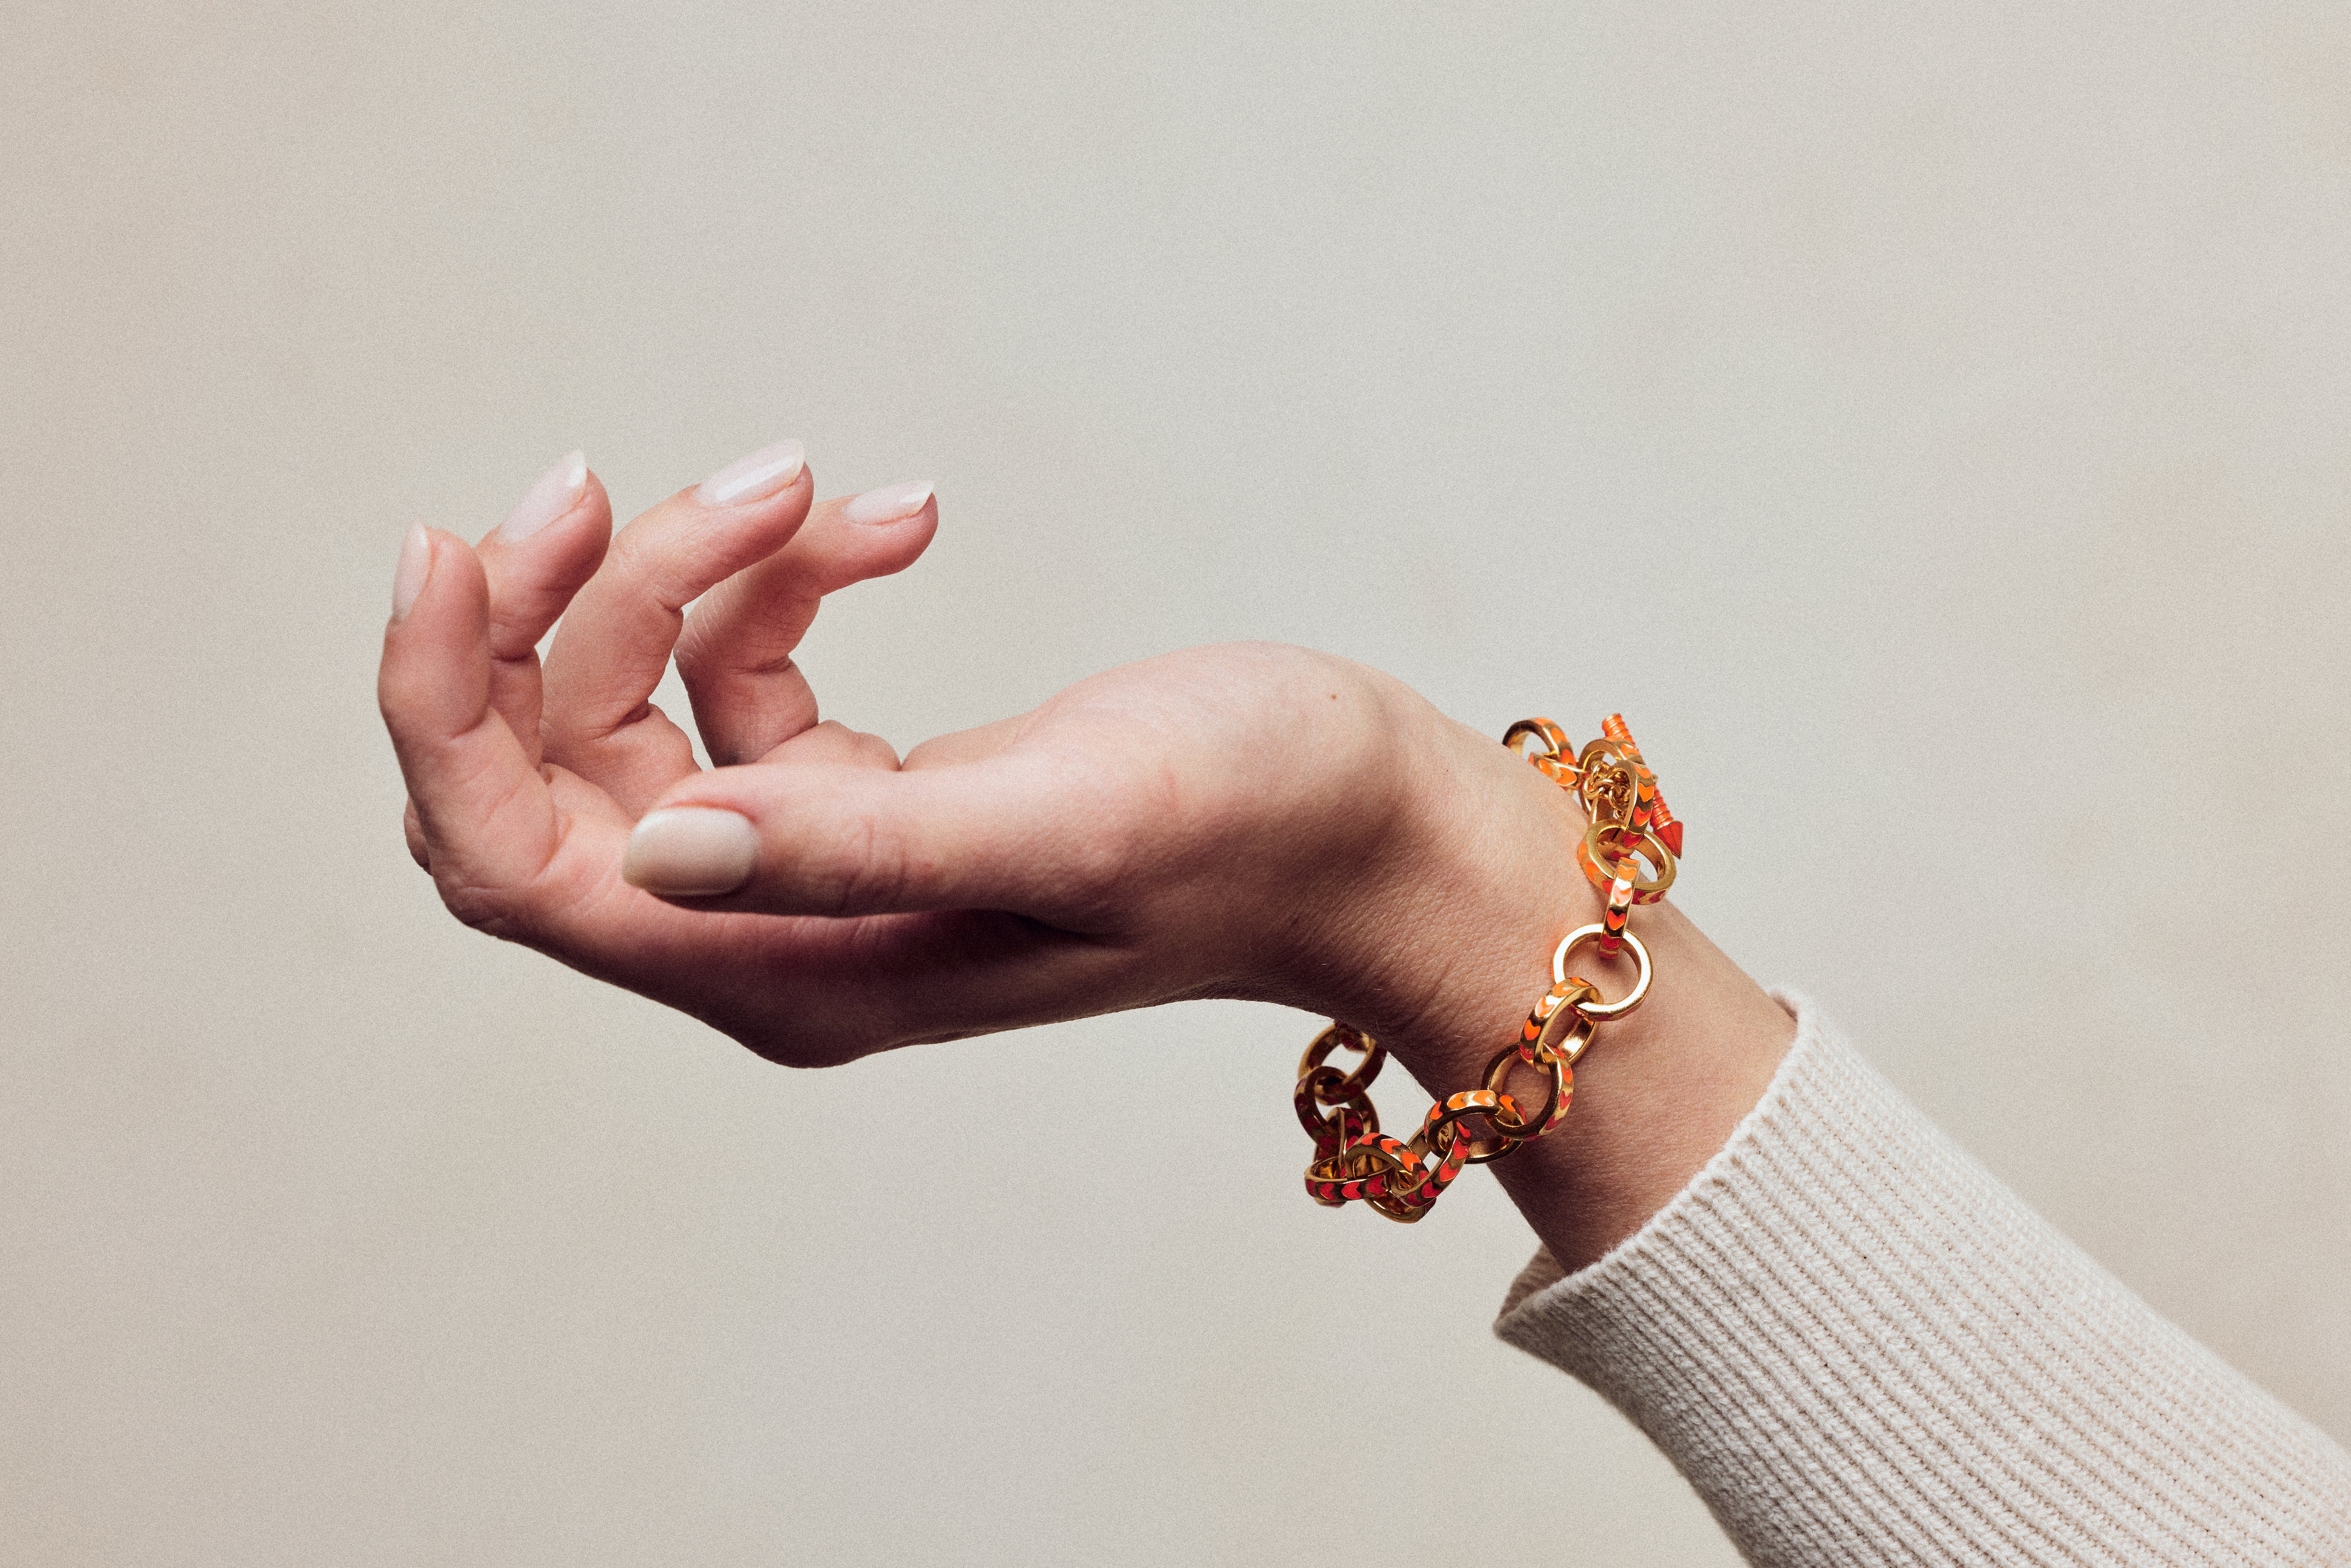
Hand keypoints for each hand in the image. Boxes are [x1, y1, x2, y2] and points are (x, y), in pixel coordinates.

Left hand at [380, 439, 1792, 1266]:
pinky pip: (748, 669)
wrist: (1379, 837)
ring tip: (811, 482)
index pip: (515, 866)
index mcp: (788, 967)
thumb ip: (850, 841)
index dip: (443, 713)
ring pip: (645, 701)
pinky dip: (790, 578)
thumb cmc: (1260, 833)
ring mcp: (817, 866)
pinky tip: (892, 522)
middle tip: (627, 476)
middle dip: (564, 610)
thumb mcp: (1064, 821)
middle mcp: (774, 932)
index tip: (457, 549)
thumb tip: (650, 842)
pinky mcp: (869, 796)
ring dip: (693, 569)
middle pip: (555, 769)